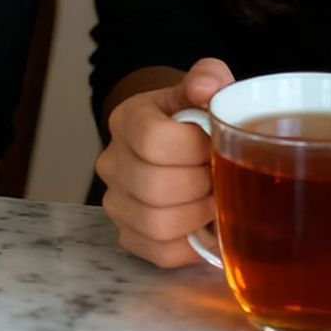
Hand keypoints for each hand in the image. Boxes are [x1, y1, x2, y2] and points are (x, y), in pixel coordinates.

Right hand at [96, 58, 233, 266]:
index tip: (214, 144)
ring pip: (156, 224)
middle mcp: (111, 161)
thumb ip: (209, 77)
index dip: (193, 148)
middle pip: (155, 187)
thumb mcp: (205, 86)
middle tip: (218, 176)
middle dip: (200, 185)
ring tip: (213, 198)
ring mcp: (115, 202)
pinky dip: (191, 244)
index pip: (153, 141)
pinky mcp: (128, 236)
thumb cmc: (195, 116)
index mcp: (127, 119)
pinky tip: (204, 223)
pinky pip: (160, 253)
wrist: (178, 141)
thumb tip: (205, 88)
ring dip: (197, 215)